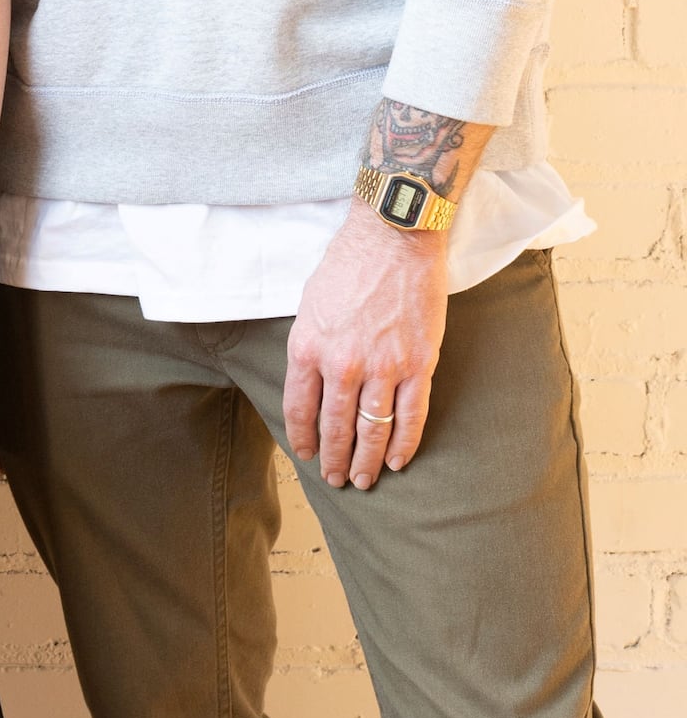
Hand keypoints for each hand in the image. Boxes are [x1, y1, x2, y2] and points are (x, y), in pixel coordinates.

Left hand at [283, 200, 448, 491]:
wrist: (393, 238)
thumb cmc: (348, 265)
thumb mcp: (310, 305)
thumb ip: (311, 348)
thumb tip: (312, 386)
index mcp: (308, 347)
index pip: (299, 409)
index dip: (302, 438)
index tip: (306, 454)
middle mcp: (342, 364)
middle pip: (336, 428)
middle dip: (334, 459)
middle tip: (336, 478)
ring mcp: (383, 367)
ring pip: (372, 430)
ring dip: (366, 461)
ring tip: (363, 480)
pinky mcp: (418, 365)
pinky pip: (411, 417)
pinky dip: (403, 445)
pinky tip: (396, 461)